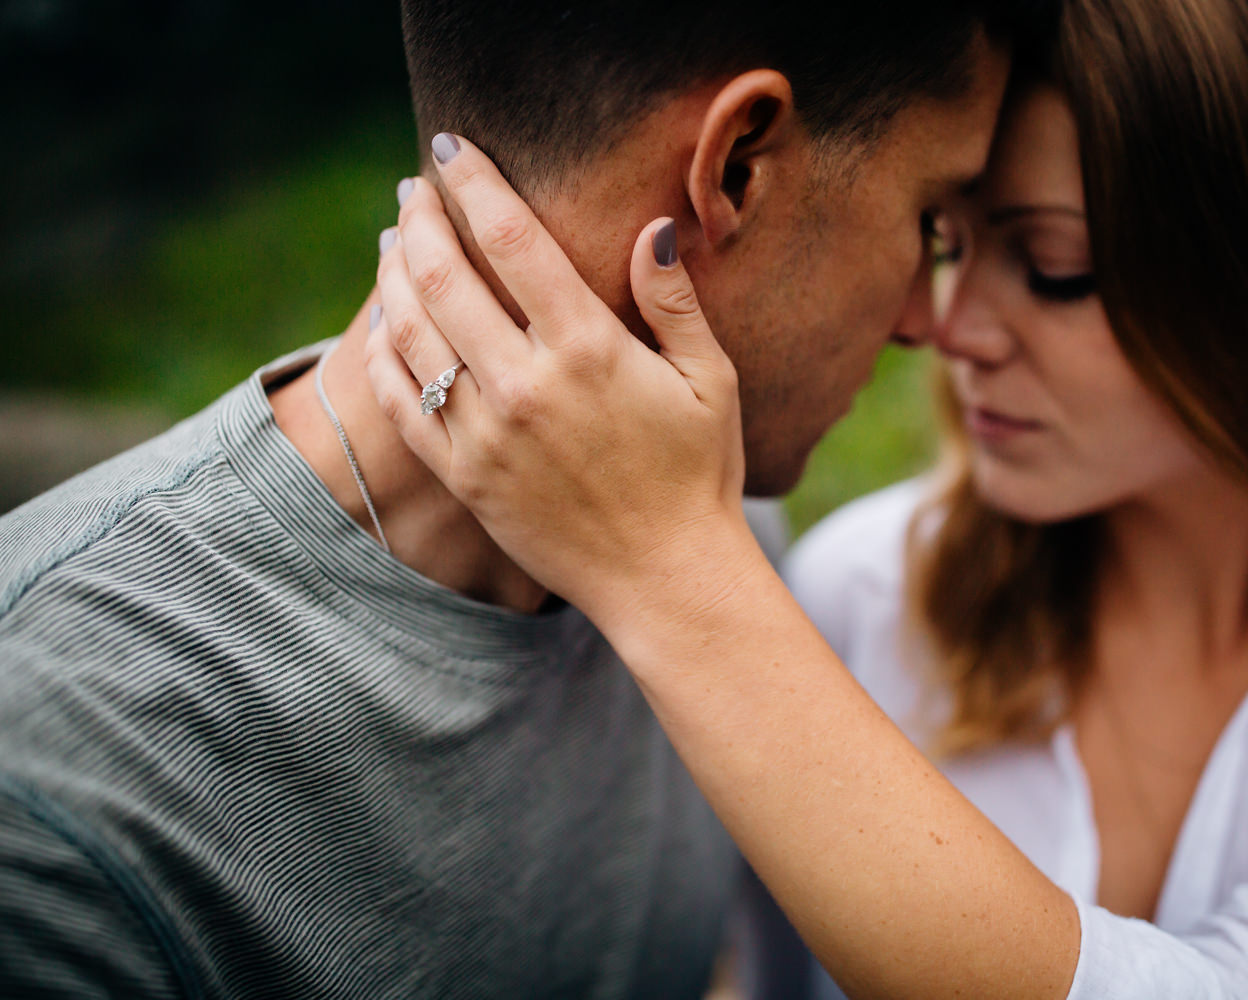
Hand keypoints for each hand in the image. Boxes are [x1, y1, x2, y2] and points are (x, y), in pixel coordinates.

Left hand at [364, 134, 761, 630]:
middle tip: (413, 190)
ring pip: (413, 333)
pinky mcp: (464, 475)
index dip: (475, 184)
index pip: (513, 239)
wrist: (665, 578)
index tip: (452, 148)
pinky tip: (385, 324)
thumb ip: (674, 302)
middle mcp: (525, 384)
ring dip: (395, 276)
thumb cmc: (698, 476)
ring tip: (394, 242)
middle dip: (421, 219)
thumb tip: (650, 229)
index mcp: (588, 349)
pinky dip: (385, 354)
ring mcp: (485, 433)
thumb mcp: (710, 381)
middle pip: (445, 276)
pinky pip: (404, 401)